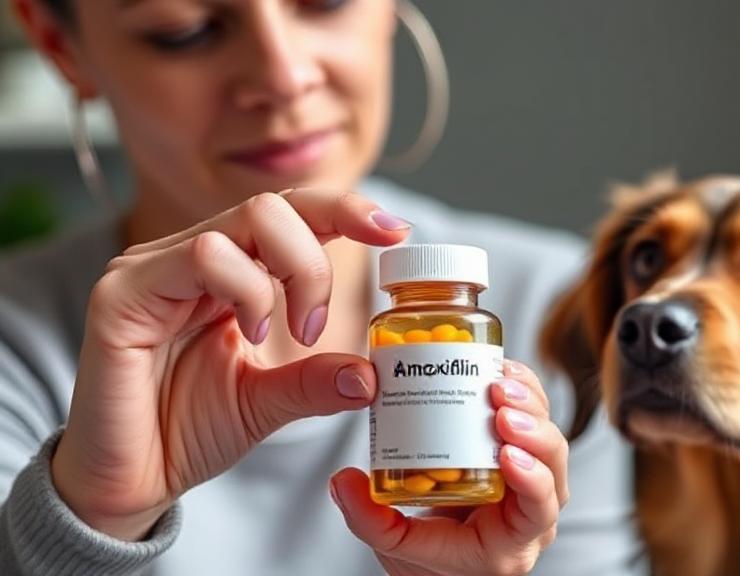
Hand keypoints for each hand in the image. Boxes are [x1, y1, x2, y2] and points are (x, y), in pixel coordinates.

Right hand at [51, 189, 409, 540]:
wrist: (129, 482)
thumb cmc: (188, 432)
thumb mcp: (269, 401)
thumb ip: (317, 380)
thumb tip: (373, 373)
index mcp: (228, 273)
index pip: (290, 216)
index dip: (345, 211)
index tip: (396, 231)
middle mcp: (190, 257)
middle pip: (275, 206)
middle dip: (317, 260)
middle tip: (318, 325)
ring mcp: (153, 267)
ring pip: (247, 219)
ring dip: (291, 275)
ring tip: (286, 334)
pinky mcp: (123, 291)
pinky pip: (203, 254)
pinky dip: (247, 289)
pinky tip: (248, 333)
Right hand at [330, 359, 569, 575]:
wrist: (444, 554)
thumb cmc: (431, 558)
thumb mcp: (397, 548)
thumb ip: (369, 521)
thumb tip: (343, 482)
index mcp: (510, 542)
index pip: (539, 511)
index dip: (533, 479)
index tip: (508, 453)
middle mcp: (532, 510)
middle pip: (553, 465)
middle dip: (532, 427)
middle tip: (499, 401)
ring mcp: (534, 478)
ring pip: (549, 436)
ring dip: (529, 403)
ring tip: (498, 380)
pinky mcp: (524, 450)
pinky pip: (536, 417)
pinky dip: (524, 390)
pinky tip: (502, 370)